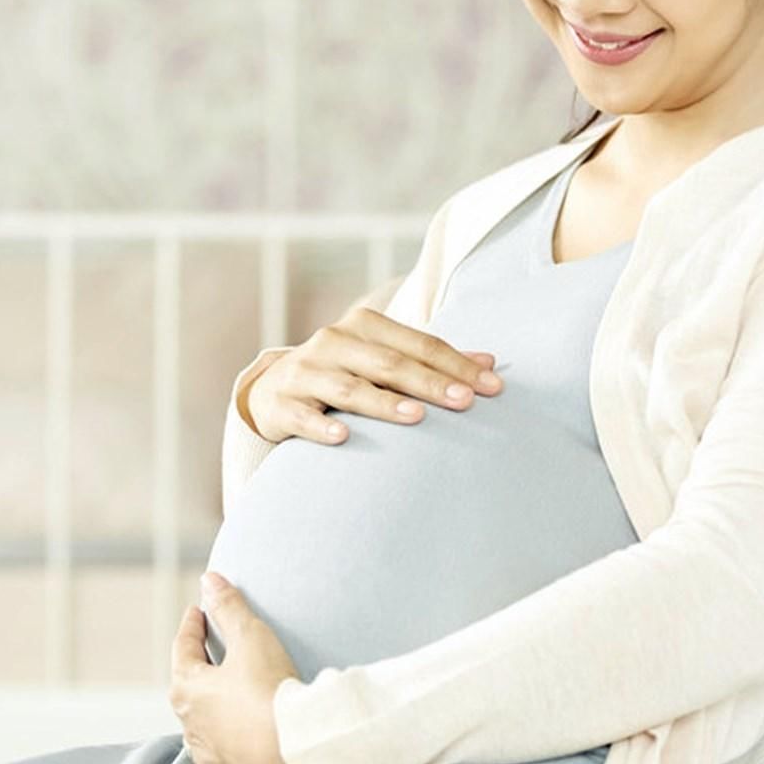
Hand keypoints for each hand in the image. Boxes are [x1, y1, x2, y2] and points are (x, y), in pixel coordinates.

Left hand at [169, 572, 306, 763]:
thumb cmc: (269, 691)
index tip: (197, 612)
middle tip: (209, 648)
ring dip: (211, 704)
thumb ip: (228, 607)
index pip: (184, 647)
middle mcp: (188, 723)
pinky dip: (226, 735)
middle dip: (198, 664)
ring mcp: (206, 752)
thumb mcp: (250, 638)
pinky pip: (220, 749)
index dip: (193, 625)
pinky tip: (238, 731)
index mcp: (187, 687)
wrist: (293, 751)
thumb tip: (209, 580)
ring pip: (201, 721)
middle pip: (188, 685)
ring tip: (226, 692)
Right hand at [240, 307, 503, 445]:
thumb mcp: (382, 359)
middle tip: (466, 402)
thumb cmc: (344, 374)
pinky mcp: (281, 404)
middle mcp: (333, 342)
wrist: (272, 388)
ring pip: (349, 389)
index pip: (419, 343)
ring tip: (416, 416)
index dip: (456, 364)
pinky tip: (343, 437)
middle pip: (389, 363)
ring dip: (383, 403)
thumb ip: (430, 361)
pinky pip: (303, 417)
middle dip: (430, 382)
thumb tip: (490, 363)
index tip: (491, 387)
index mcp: (363, 326)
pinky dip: (321, 427)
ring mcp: (305, 372)